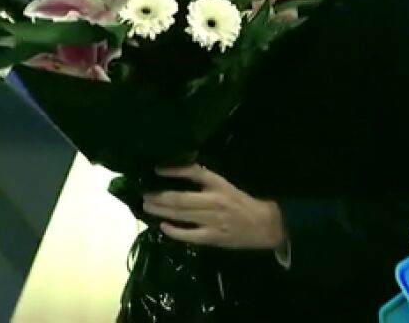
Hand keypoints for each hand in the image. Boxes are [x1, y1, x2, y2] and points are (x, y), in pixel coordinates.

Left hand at [141, 164, 285, 249]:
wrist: (265, 225)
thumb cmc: (242, 203)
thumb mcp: (225, 185)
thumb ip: (203, 179)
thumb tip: (177, 170)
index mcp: (219, 185)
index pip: (194, 172)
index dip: (173, 170)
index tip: (156, 169)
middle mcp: (214, 201)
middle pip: (180, 198)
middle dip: (158, 196)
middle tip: (143, 194)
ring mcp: (212, 220)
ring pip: (181, 215)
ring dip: (161, 210)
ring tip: (147, 206)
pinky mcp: (213, 238)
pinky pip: (189, 235)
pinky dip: (174, 231)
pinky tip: (163, 226)